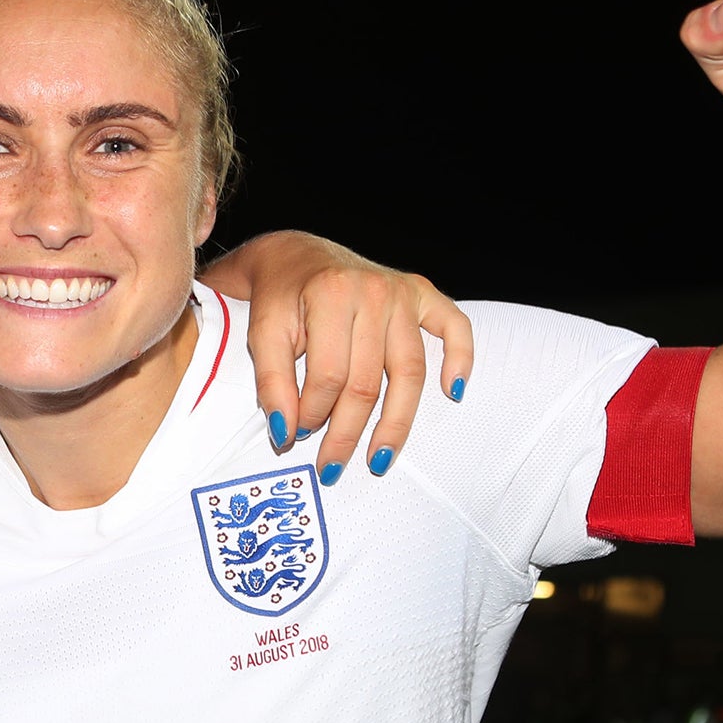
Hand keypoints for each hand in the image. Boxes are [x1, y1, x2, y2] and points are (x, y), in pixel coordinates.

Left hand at [207, 230, 472, 481]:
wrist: (294, 256)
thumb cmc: (277, 297)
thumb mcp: (261, 333)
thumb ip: (270, 382)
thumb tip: (286, 433)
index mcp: (331, 295)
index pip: (329, 375)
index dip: (312, 413)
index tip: (295, 436)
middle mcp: (373, 291)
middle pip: (368, 381)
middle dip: (347, 431)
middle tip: (331, 466)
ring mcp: (402, 293)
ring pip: (410, 371)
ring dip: (396, 423)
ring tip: (380, 459)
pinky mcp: (421, 293)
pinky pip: (454, 326)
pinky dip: (461, 358)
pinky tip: (453, 392)